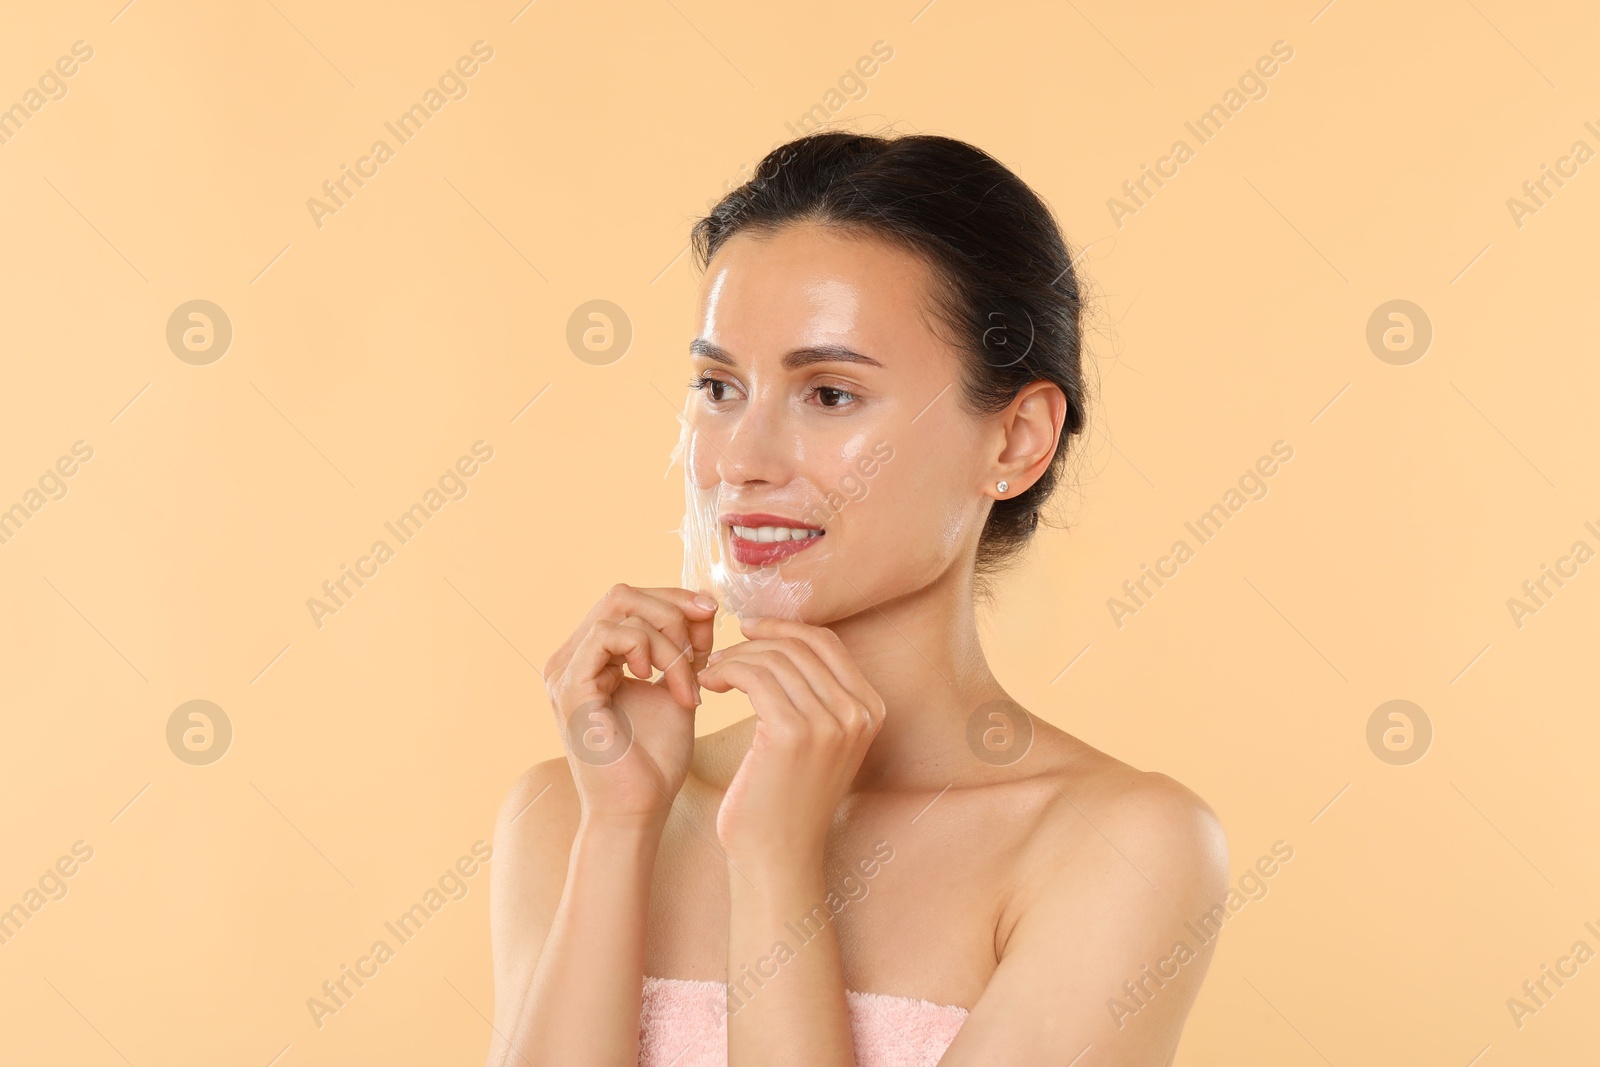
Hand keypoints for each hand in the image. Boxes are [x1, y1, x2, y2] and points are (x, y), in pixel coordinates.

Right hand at [543, 584, 717, 821]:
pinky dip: (648, 649)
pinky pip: (610, 634)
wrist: (638, 810)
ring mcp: (565, 670)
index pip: (629, 600)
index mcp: (593, 657)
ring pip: (620, 609)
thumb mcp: (679, 688)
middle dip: (672, 608)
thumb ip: (686, 648)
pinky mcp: (569, 685)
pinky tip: (662, 682)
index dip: (673, 599)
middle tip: (702, 640)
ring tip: (686, 680)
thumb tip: (704, 606)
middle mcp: (572, 658)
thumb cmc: (655, 760)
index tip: (711, 614)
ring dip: (667, 639)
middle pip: (621, 594)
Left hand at [697, 617, 884, 869]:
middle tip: (720, 654)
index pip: (826, 642)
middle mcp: (858, 713)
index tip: (749, 630)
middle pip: (799, 645)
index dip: (785, 627)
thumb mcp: (818, 742)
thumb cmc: (787, 799)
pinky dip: (726, 672)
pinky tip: (708, 686)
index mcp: (871, 710)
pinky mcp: (793, 733)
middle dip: (753, 642)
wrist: (778, 857)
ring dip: (734, 658)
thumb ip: (816, 696)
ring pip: (773, 658)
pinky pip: (754, 677)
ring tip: (709, 675)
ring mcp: (830, 723)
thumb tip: (782, 642)